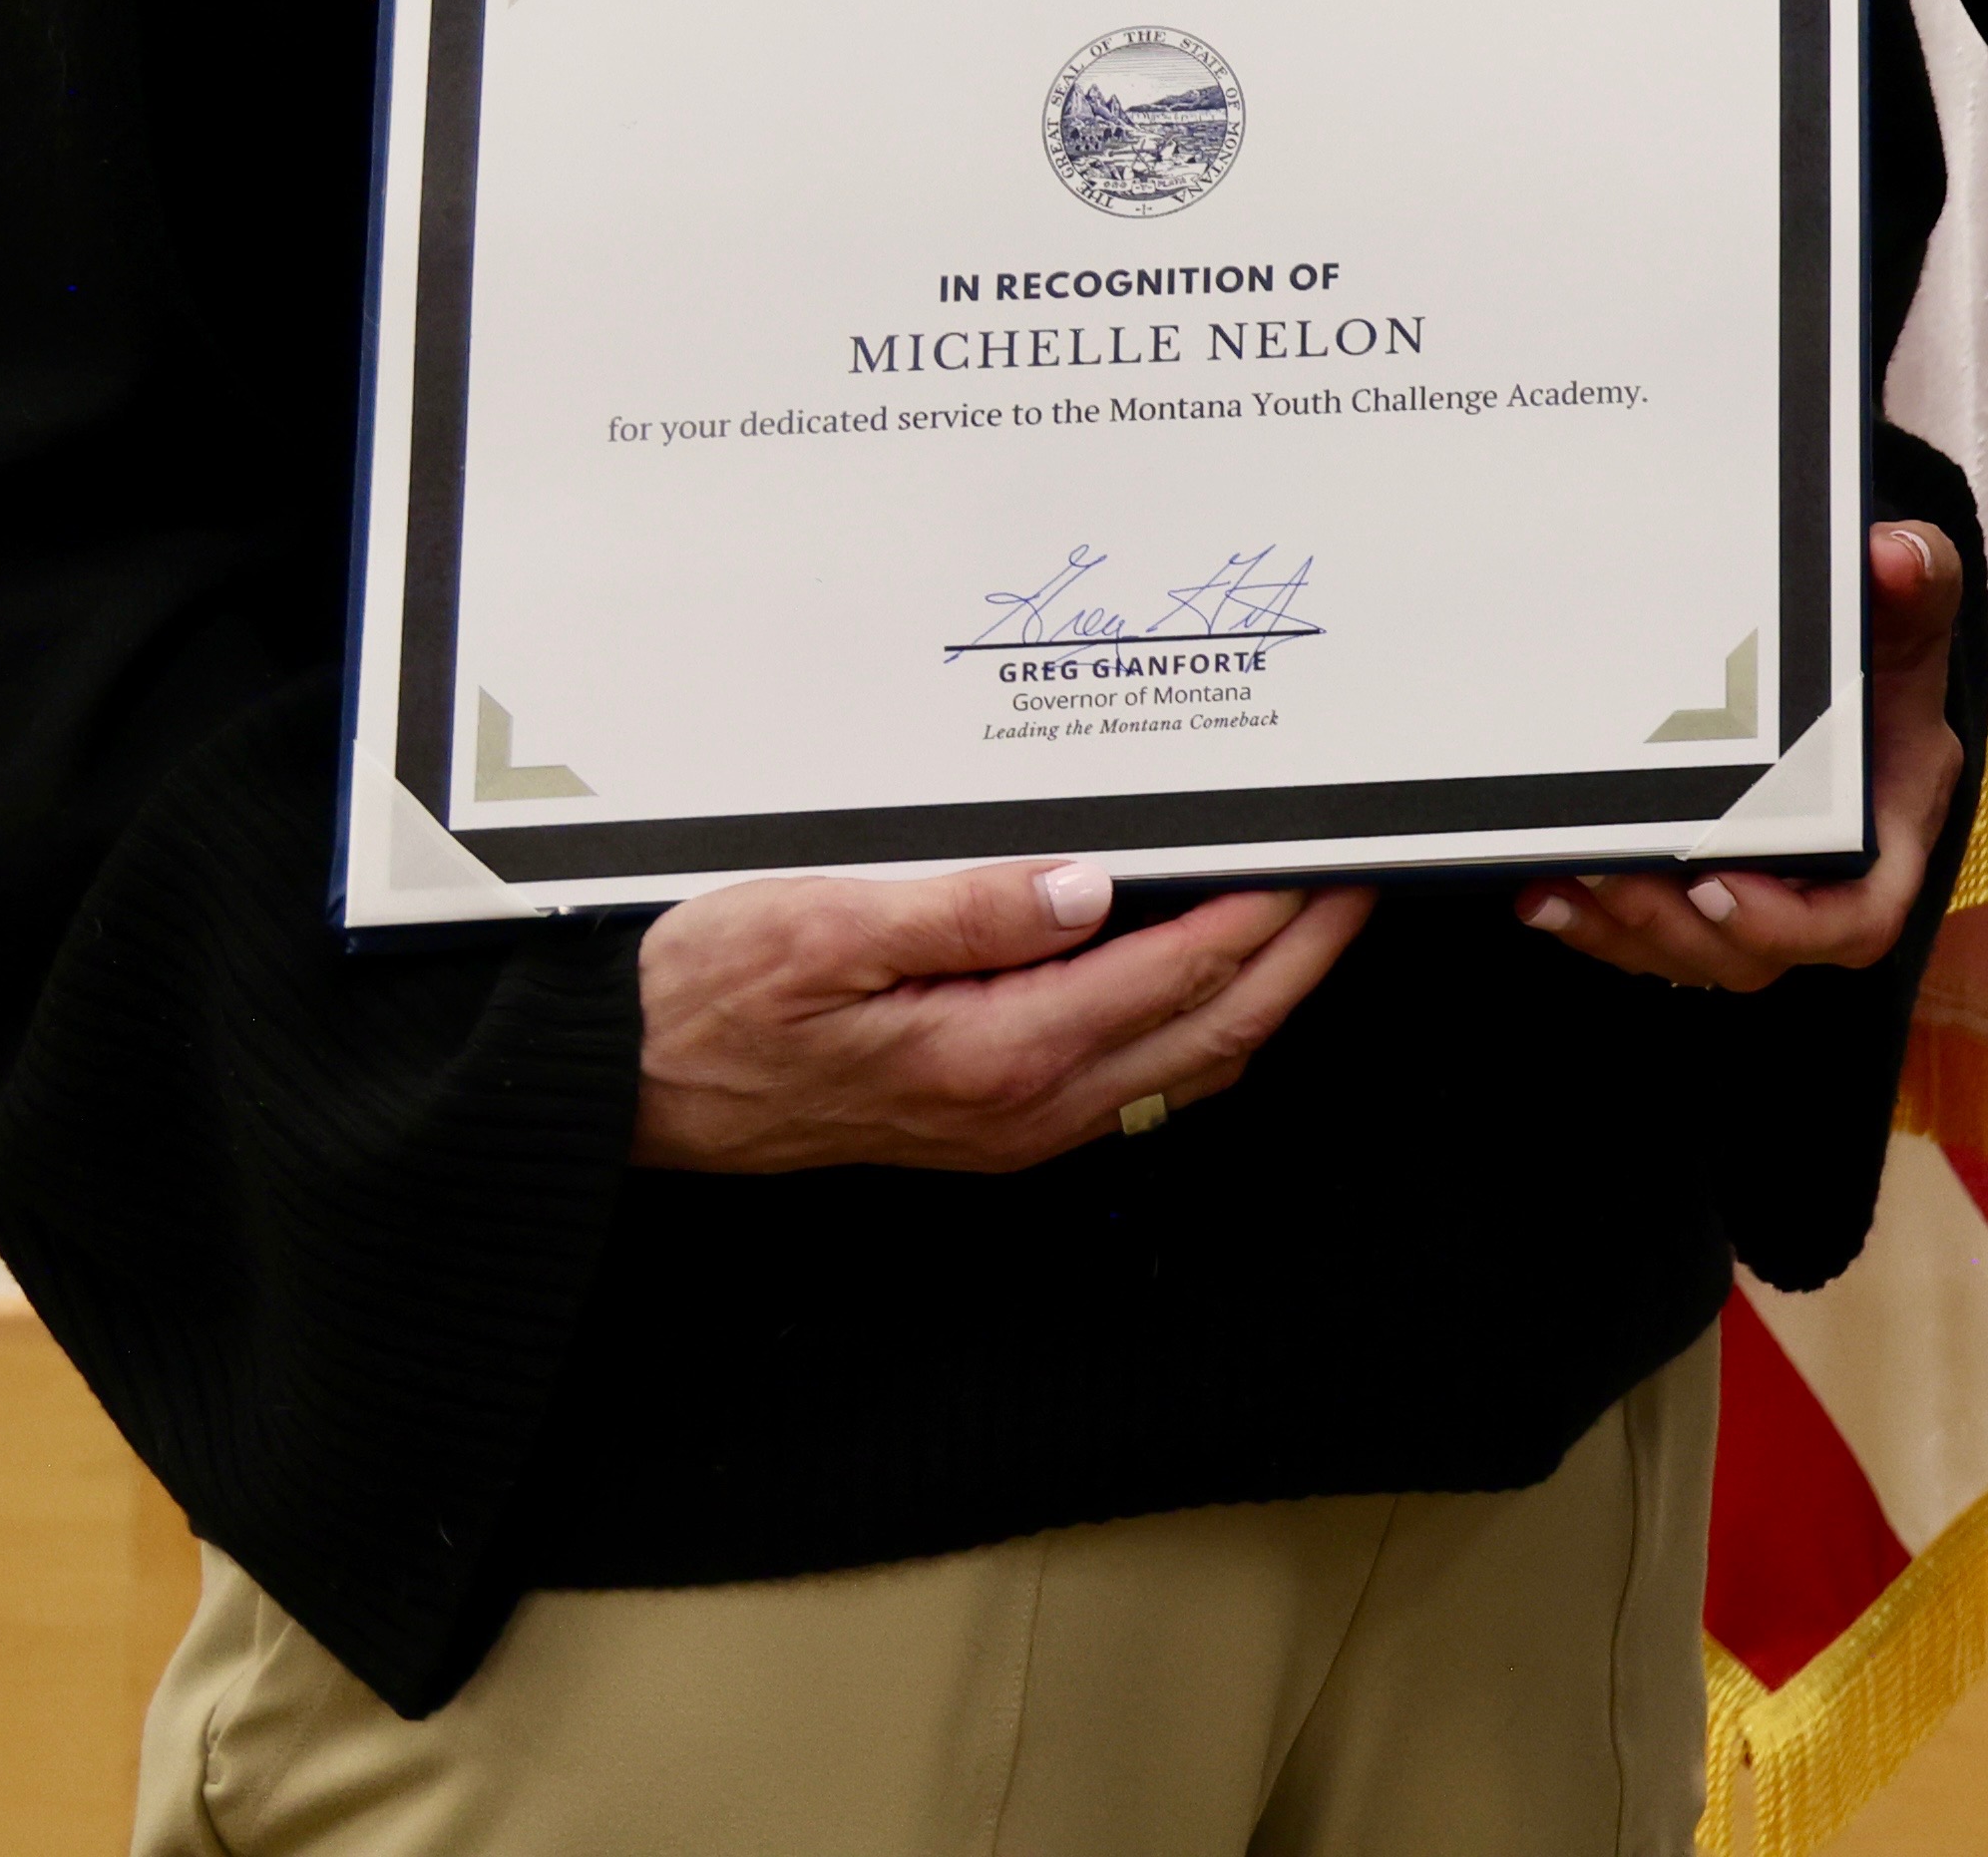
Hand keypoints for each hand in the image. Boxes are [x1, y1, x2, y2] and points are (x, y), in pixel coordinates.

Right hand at [629, 859, 1371, 1174]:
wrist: (624, 1087)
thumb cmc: (706, 999)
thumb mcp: (824, 927)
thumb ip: (965, 911)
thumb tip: (1088, 887)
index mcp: (993, 1056)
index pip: (1180, 975)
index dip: (1271, 915)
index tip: (1333, 858)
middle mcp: (1019, 1110)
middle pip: (1211, 1033)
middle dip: (1301, 957)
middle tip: (1363, 881)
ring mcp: (1008, 1129)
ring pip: (1184, 1066)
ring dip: (1261, 995)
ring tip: (1313, 918)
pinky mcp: (988, 1126)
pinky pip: (1134, 1084)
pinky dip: (1199, 1028)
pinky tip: (1212, 979)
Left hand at [1519, 519, 1976, 990]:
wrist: (1849, 642)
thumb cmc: (1889, 633)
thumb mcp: (1917, 598)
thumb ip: (1921, 577)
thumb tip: (1892, 556)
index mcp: (1889, 825)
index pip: (1860, 920)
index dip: (1784, 924)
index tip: (1712, 881)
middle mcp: (1828, 876)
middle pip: (1758, 955)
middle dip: (1676, 930)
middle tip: (1611, 875)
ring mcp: (1763, 885)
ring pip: (1695, 954)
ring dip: (1626, 932)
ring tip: (1567, 881)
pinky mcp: (1707, 879)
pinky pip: (1652, 934)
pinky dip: (1596, 923)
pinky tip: (1543, 892)